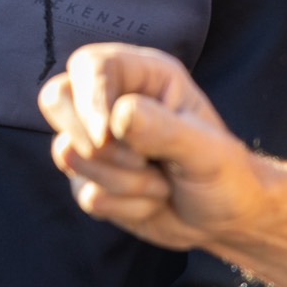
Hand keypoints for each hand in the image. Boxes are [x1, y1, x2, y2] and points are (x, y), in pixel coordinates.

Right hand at [37, 42, 264, 253]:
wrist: (229, 221)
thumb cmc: (228, 175)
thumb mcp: (208, 151)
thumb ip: (165, 129)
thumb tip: (119, 116)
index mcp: (142, 76)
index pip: (89, 66)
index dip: (90, 99)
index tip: (106, 137)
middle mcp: (112, 101)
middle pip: (56, 99)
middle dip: (95, 143)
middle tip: (139, 161)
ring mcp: (96, 140)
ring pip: (68, 153)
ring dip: (120, 181)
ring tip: (160, 184)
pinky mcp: (90, 177)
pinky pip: (83, 192)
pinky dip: (123, 206)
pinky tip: (151, 201)